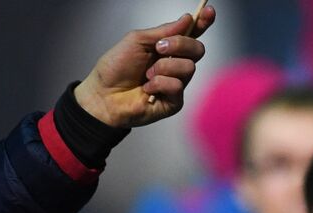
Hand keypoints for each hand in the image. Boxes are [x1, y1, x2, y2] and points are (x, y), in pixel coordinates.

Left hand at [74, 7, 215, 128]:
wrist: (104, 93)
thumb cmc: (116, 67)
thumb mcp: (137, 40)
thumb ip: (163, 31)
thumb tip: (186, 20)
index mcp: (168, 47)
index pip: (192, 33)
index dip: (202, 22)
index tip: (209, 11)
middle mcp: (176, 64)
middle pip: (198, 49)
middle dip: (180, 45)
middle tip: (159, 48)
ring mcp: (178, 83)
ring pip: (188, 67)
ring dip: (163, 67)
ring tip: (147, 74)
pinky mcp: (175, 101)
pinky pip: (177, 86)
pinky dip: (159, 84)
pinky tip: (147, 89)